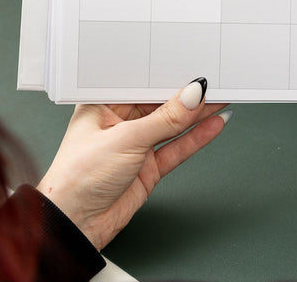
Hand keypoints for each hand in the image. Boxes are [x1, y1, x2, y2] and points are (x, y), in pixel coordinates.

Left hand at [37, 78, 228, 249]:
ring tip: (222, 99)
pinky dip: (197, 137)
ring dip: (197, 114)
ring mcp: (136, 146)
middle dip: (188, 95)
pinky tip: (214, 124)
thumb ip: (165, 119)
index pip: (143, 85)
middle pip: (161, 104)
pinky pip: (177, 148)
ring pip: (173, 125)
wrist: (74, 228)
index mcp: (103, 106)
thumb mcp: (125, 139)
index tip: (194, 69)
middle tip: (214, 82)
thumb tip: (193, 96)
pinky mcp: (149, 167)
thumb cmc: (76, 180)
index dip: (168, 76)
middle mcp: (120, 123)